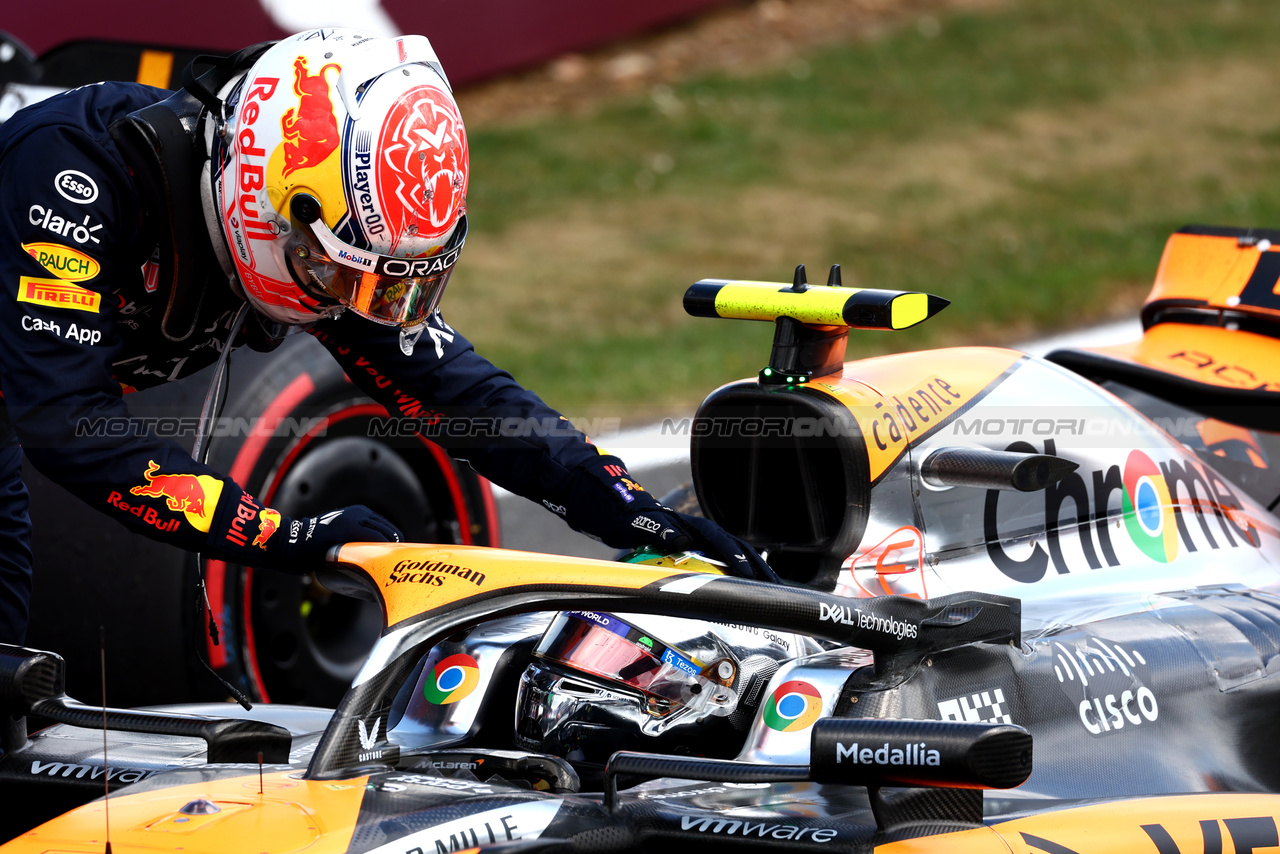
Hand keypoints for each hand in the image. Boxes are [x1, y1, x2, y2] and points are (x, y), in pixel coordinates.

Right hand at [274, 505, 401, 570]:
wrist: (292, 542)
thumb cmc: (314, 546)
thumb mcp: (340, 536)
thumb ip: (356, 541)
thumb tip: (375, 556)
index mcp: (359, 512)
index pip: (387, 528)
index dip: (393, 544)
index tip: (394, 559)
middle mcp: (359, 513)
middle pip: (391, 532)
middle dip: (395, 549)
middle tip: (395, 567)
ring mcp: (355, 519)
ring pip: (387, 536)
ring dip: (391, 552)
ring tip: (389, 568)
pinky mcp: (351, 528)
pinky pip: (376, 540)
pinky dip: (382, 552)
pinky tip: (382, 564)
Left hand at [627, 507, 781, 583]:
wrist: (637, 522)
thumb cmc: (643, 523)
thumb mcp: (648, 524)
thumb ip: (662, 530)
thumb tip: (680, 539)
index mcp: (699, 528)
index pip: (722, 542)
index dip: (736, 557)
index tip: (748, 574)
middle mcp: (710, 536)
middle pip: (741, 550)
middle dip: (759, 568)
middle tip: (775, 586)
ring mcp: (712, 547)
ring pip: (741, 560)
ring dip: (758, 574)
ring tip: (775, 591)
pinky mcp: (710, 557)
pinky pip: (732, 568)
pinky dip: (746, 579)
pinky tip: (756, 593)